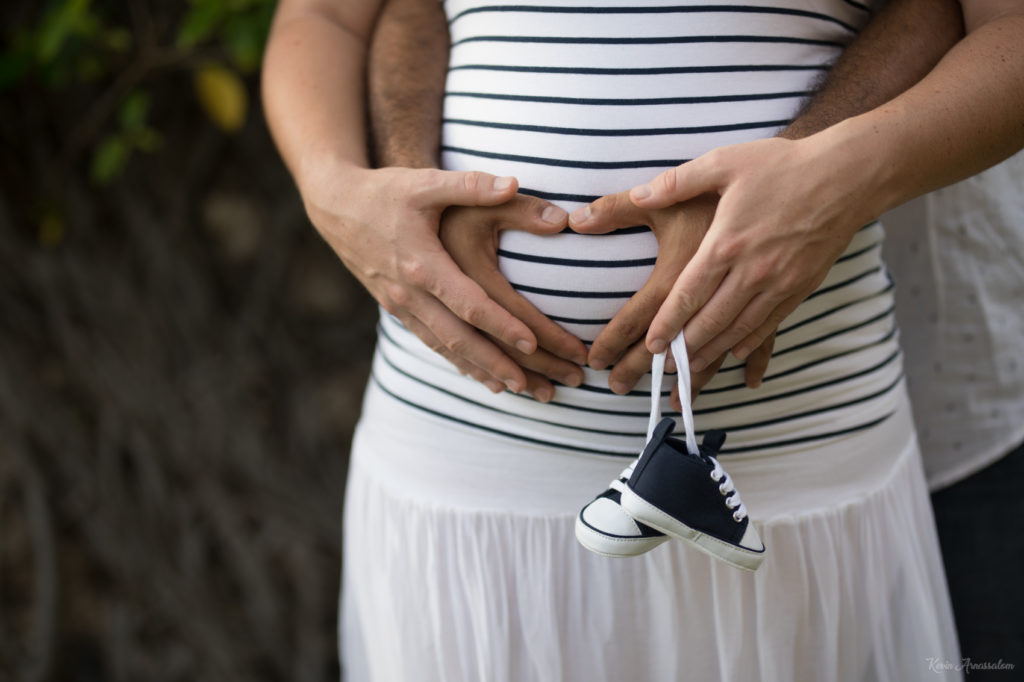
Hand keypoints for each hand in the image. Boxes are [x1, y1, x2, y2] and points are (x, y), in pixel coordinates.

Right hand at [303, 164, 553, 393]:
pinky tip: (474, 373)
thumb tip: (514, 184)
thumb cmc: (385, 192)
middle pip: (458, 338)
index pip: (469, 305)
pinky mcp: (394, 308)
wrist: (334, 206)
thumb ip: (471, 185)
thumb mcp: (425, 183)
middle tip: (529, 384)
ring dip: (477, 369)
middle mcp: (410, 292)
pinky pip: (428, 340)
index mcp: (422, 264)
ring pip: (443, 347)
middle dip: (495, 363)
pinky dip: (454, 360)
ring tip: (510, 388)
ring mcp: (400, 304)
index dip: (501, 326)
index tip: (532, 344)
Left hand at [630, 136, 874, 373]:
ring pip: (739, 329)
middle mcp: (751, 271)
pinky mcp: (800, 287)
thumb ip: (677, 182)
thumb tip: (638, 195)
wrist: (847, 175)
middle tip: (664, 367)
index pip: (688, 294)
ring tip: (692, 369)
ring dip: (714, 352)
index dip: (667, 324)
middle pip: (711, 321)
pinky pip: (769, 325)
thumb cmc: (782, 165)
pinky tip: (735, 353)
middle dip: (685, 348)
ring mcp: (779, 283)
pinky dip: (749, 343)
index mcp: (726, 243)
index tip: (650, 344)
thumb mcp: (724, 162)